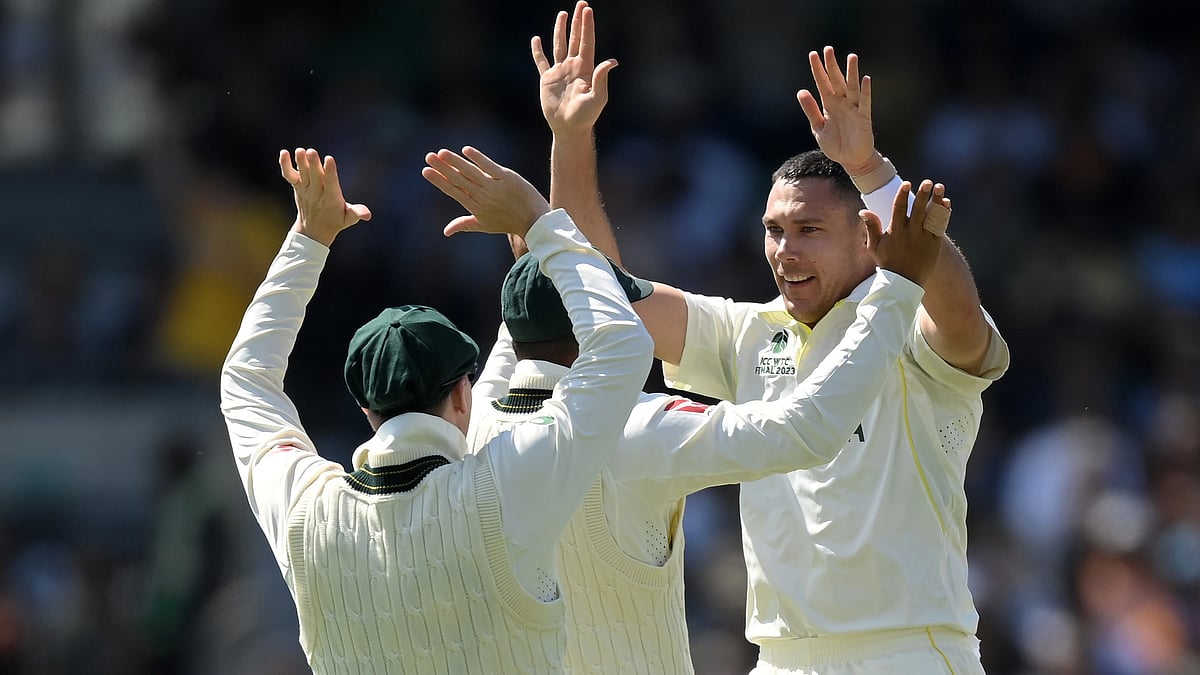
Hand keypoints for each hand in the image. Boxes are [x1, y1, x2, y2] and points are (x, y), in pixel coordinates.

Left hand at [280, 148, 370, 246]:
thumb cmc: (335, 221)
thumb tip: (367, 214)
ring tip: (300, 151)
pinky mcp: (297, 186)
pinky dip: (285, 165)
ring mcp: (305, 189)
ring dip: (300, 162)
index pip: (330, 183)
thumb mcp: (348, 219)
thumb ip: (357, 214)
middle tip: (312, 151)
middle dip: (313, 164)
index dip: (330, 171)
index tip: (329, 160)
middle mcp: (317, 193)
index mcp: (331, 199)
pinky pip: (289, 175)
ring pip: (302, 174)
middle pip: (314, 177)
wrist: (313, 230)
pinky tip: (284, 153)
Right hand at [421, 146, 550, 237]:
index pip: (453, 190)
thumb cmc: (507, 222)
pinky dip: (478, 159)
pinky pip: (490, 167)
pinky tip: (466, 150)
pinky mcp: (507, 178)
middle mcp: (482, 197)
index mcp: (475, 206)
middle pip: (459, 179)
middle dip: (442, 168)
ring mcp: (495, 187)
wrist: (534, 221)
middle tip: (428, 157)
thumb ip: (464, 225)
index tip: (425, 171)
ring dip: (456, 162)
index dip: (439, 180)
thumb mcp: (484, 225)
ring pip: (471, 172)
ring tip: (442, 153)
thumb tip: (445, 232)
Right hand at [531, 1, 616, 135]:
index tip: (587, 9)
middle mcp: (573, 66)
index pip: (586, 42)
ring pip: (560, 45)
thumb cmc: (585, 116)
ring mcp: (560, 72)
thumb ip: (602, 79)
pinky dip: (538, 51)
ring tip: (563, 14)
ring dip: (561, 30)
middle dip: (578, 21)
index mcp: (585, 69)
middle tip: (581, 3)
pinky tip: (536, 39)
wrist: (569, 129)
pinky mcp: (547, 80)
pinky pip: (541, 62)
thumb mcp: (597, 98)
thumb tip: (612, 62)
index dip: (587, 26)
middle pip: (575, 38)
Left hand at [796, 46, 878, 176]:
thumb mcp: (818, 128)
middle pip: (836, 80)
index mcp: (829, 104)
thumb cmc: (835, 144)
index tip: (813, 54)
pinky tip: (865, 79)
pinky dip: (865, 91)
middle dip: (832, 65)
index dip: (818, 69)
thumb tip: (801, 91)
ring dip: (851, 73)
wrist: (850, 160)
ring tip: (851, 57)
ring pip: (852, 87)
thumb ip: (811, 110)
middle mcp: (841, 103)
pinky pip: (865, 102)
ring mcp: (853, 108)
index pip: (822, 83)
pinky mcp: (864, 117)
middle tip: (828, 49)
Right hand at [862, 180, 948, 285]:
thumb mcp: (874, 246)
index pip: (899, 210)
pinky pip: (940, 226)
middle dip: (922, 195)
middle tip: (928, 182)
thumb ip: (871, 227)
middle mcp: (911, 234)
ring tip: (939, 187)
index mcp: (895, 232)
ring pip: (931, 216)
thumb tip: (863, 211)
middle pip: (918, 210)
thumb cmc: (888, 262)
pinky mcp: (935, 243)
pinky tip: (945, 202)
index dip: (902, 196)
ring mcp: (924, 238)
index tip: (906, 184)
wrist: (904, 283)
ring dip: (936, 201)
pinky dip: (943, 214)